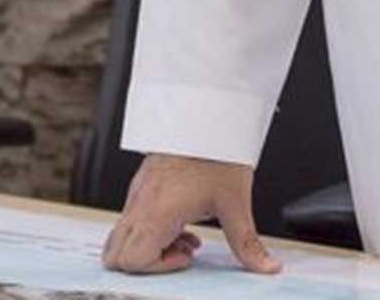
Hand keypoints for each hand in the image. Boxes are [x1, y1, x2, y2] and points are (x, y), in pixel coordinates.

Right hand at [102, 153, 277, 275]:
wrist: (205, 112)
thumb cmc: (216, 150)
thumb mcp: (235, 202)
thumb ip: (247, 243)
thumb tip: (264, 265)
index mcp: (157, 211)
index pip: (130, 260)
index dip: (157, 267)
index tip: (186, 255)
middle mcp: (140, 203)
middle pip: (115, 253)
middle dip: (146, 261)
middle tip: (178, 251)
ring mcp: (138, 192)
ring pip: (121, 236)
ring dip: (149, 245)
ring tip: (182, 235)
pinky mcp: (142, 184)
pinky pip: (131, 218)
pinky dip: (150, 228)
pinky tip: (181, 218)